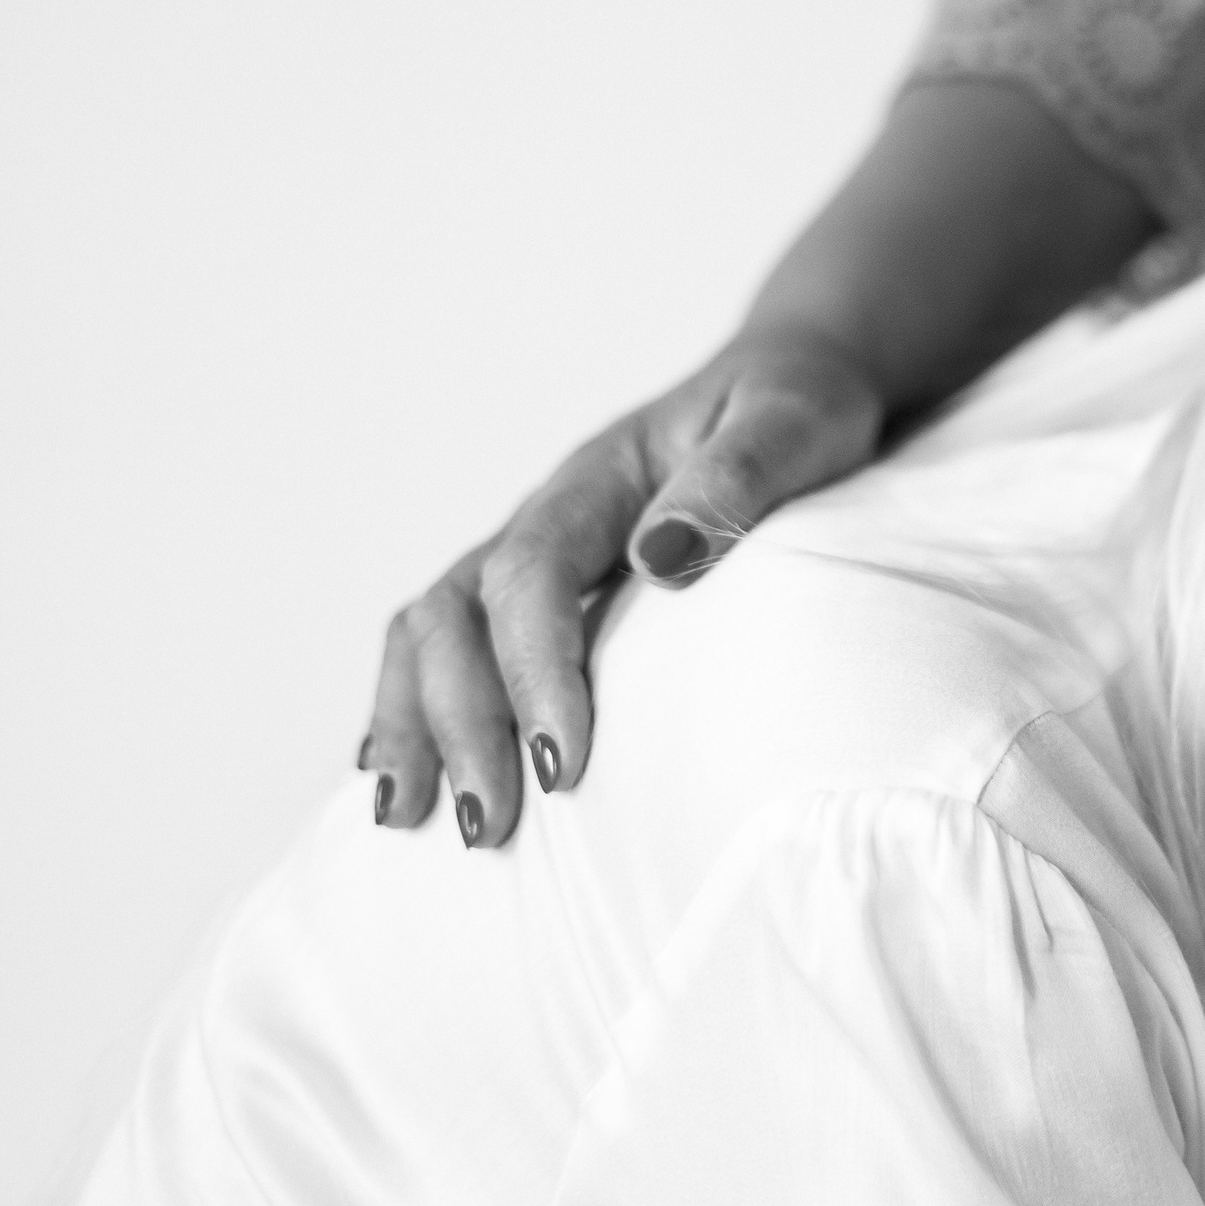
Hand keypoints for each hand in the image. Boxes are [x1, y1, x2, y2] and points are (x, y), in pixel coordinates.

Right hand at [357, 331, 882, 845]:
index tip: (560, 763)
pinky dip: (417, 709)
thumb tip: (660, 555)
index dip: (534, 669)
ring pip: (433, 631)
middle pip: (456, 613)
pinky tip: (407, 780)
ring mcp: (538, 552)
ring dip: (414, 723)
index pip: (532, 575)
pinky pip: (453, 645)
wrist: (794, 378)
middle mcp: (550, 515)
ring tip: (406, 818)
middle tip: (484, 827)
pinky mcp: (546, 589)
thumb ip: (738, 479)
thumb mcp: (792, 426)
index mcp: (601, 479)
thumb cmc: (799, 406)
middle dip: (457, 722)